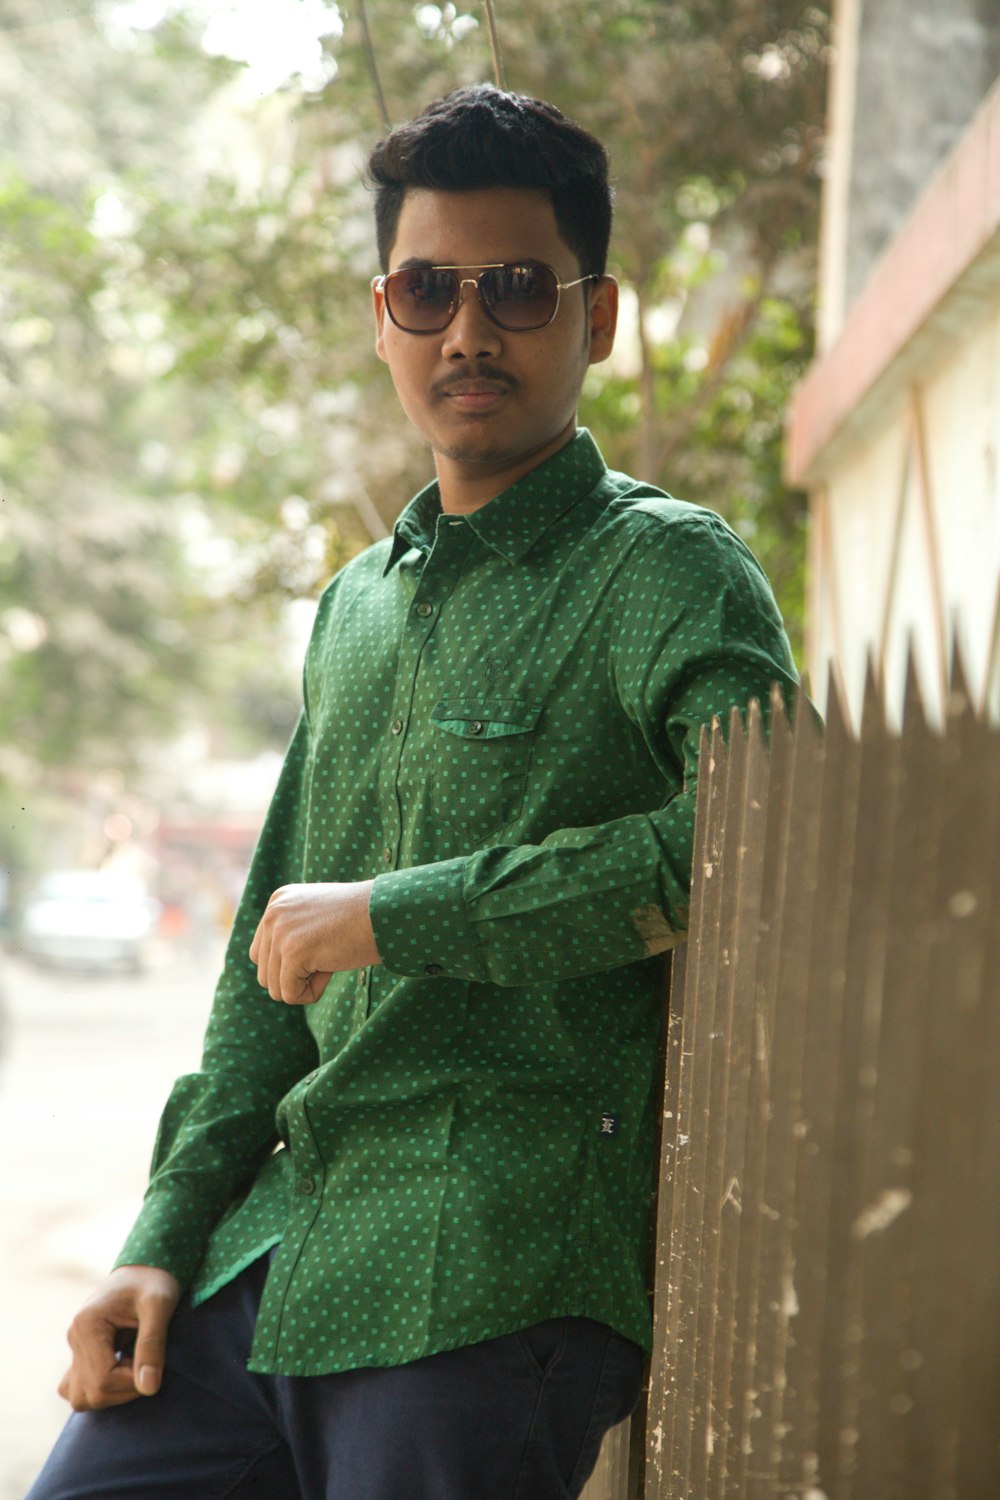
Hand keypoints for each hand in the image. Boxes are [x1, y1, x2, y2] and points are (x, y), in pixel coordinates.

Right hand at [59, 1265, 180, 1410]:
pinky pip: (77, 1389)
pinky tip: (121, 1371)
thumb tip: (148, 1388)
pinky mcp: (79, 1354)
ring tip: (133, 1367)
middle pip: (91, 1394)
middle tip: (147, 1365)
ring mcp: (74, 1348)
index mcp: (87, 1325)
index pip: (103, 1380)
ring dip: (111, 1393)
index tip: (154, 1368)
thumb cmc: (153, 1282)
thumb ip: (152, 1344)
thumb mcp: (159, 1306)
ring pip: (80, 1398)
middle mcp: (73, 1338)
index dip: (132, 1384)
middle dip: (124, 1390)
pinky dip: (98, 1390)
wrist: (145, 1270)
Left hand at [249, 880, 379, 1004]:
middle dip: (296, 977)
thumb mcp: (317, 918)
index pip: (261, 953)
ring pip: (274, 988)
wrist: (385, 914)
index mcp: (277, 902)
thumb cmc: (361, 919)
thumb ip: (292, 934)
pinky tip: (331, 969)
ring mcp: (281, 932)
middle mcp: (273, 913)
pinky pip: (290, 995)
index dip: (290, 965)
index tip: (320, 949)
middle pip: (265, 973)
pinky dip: (313, 993)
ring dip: (304, 985)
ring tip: (329, 961)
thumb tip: (272, 976)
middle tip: (327, 956)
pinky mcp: (293, 952)